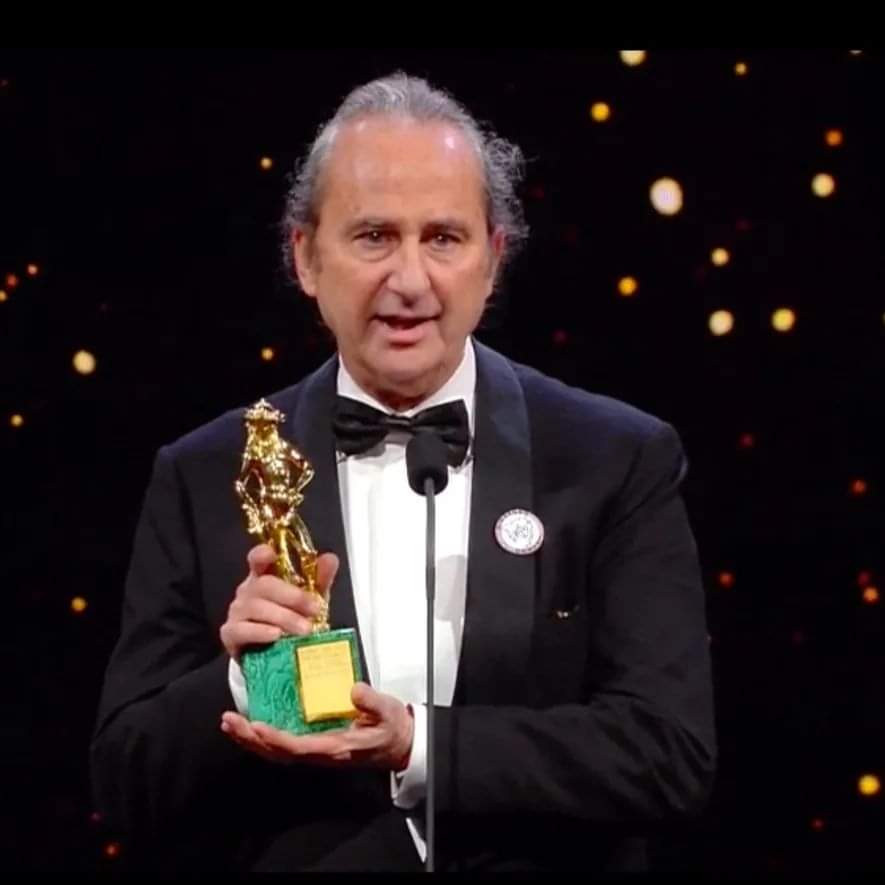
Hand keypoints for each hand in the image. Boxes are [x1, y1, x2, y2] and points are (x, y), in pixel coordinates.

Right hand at [220, 544, 338, 661]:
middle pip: (264, 584)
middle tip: (314, 609)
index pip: (257, 559)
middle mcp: (248, 591)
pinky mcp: (231, 634)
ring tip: (304, 629)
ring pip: (256, 607)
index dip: (261, 554)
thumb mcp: (310, 598)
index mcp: (264, 577)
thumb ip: (320, 578)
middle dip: (292, 596)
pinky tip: (276, 635)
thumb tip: (330, 559)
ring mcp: (237, 612)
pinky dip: (261, 632)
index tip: (271, 554)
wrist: (276, 656)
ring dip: (284, 617)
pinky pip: (242, 630)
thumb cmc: (290, 621)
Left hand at [220, 682, 414, 771]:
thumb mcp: (388, 712)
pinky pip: (283, 744)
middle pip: (278, 753)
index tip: (256, 725)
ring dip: (251, 739)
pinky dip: (263, 737)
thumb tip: (354, 690)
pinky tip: (251, 724)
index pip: (298, 747)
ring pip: (276, 751)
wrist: (398, 743)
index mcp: (335, 747)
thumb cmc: (391, 727)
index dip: (275, 738)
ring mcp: (315, 750)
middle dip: (251, 740)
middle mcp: (320, 753)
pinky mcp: (314, 743)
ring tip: (231, 723)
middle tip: (229, 721)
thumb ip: (372, 702)